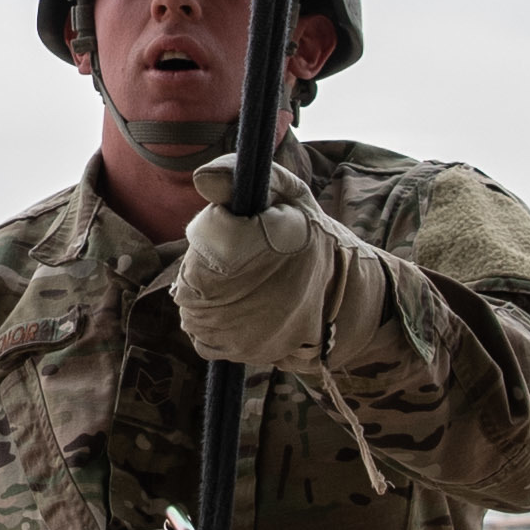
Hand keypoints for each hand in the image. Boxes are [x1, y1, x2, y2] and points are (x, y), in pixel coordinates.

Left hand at [173, 168, 346, 368]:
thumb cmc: (309, 237)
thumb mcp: (290, 195)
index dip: (214, 226)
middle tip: (235, 255)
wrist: (341, 299)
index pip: (207, 234)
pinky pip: (195, 329)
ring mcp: (243, 331)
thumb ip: (241, 176)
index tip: (235, 227)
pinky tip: (234, 303)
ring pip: (188, 301)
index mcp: (272, 246)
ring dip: (203, 286)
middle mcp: (255, 296)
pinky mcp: (234, 352)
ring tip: (238, 278)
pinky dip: (206, 315)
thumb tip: (201, 177)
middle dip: (205, 258)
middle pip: (191, 271)